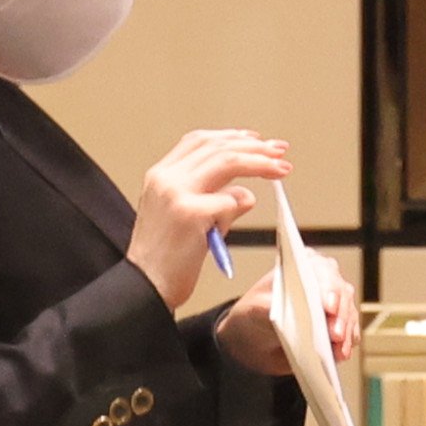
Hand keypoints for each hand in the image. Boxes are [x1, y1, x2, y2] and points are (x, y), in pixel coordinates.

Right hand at [129, 129, 288, 308]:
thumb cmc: (164, 260)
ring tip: (281, 169)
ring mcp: (176, 194)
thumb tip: (245, 192)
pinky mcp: (190, 213)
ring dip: (259, 163)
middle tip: (280, 153)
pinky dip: (240, 205)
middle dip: (254, 147)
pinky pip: (230, 200)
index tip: (256, 140)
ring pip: (227, 162)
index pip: (198, 141)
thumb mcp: (184, 219)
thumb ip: (211, 199)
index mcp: (159, 176)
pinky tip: (234, 220)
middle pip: (218, 147)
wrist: (144, 288)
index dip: (231, 137)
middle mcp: (165, 178)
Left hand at [215, 254, 356, 377]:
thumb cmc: (255, 314)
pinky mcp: (339, 326)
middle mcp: (325, 280)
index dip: (328, 290)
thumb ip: (267, 307)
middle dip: (340, 316)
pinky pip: (349, 334)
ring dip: (346, 333)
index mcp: (305, 265)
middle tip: (335, 335)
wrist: (255, 340)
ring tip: (339, 350)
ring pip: (348, 315)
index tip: (328, 307)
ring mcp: (335, 303)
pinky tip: (340, 354)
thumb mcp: (254, 308)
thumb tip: (282, 313)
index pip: (322, 273)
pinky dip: (346, 345)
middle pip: (341, 294)